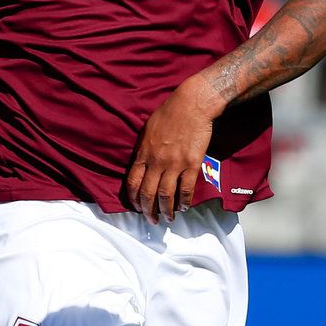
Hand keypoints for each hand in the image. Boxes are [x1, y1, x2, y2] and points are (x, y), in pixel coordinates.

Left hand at [125, 75, 221, 222]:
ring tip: (167, 219)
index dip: (133, 199)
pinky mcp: (192, 163)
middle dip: (148, 210)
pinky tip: (184, 207)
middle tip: (151, 220)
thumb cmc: (169, 113)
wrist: (192, 105)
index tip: (137, 207)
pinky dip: (184, 200)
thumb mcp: (147, 130)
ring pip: (166, 195)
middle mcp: (156, 162)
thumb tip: (142, 165)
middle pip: (148, 193)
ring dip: (166, 210)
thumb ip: (143, 150)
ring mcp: (174, 164)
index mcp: (143, 154)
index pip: (133, 183)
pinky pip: (186, 188)